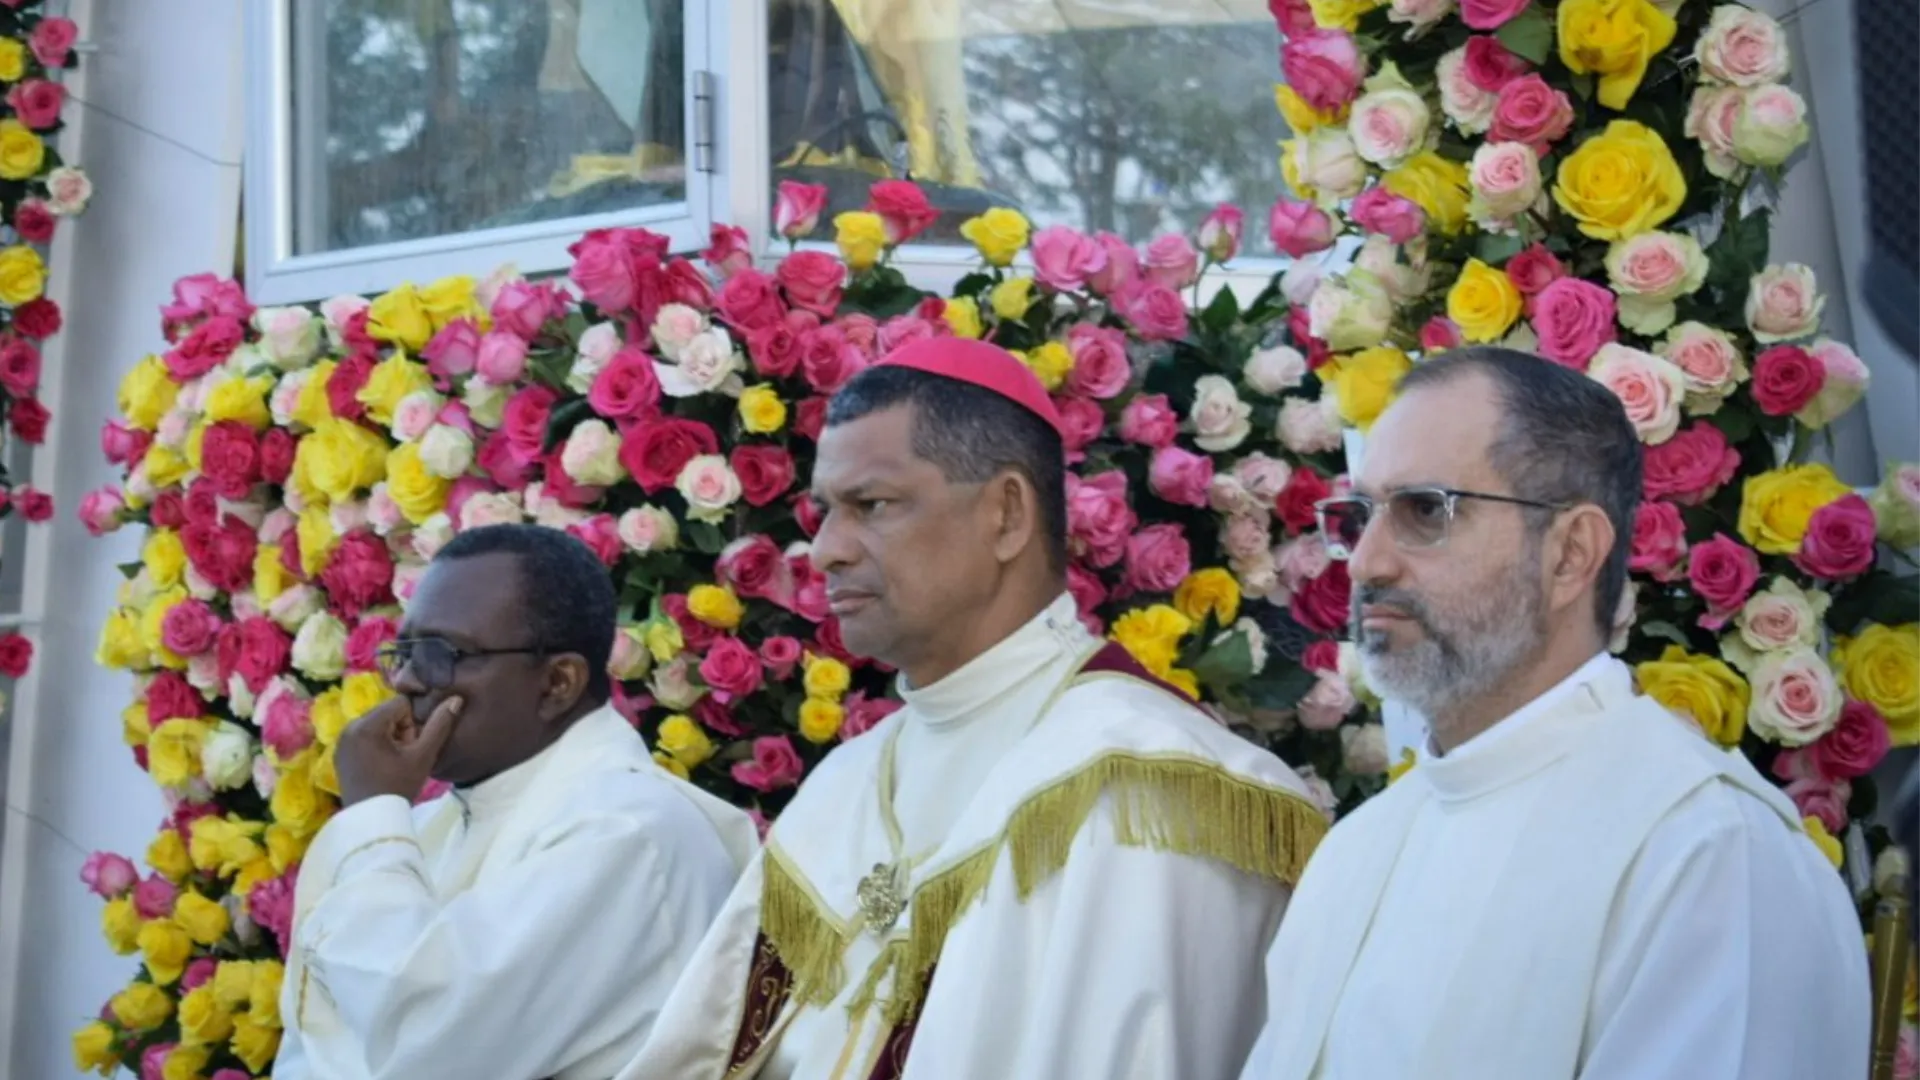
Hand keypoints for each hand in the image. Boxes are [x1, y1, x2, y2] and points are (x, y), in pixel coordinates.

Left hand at [335, 695, 462, 807]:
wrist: (372, 820)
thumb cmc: (398, 786)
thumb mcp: (423, 755)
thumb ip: (440, 725)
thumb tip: (455, 699)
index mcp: (367, 724)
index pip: (400, 703)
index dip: (414, 721)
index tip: (414, 745)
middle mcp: (349, 726)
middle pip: (386, 713)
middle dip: (401, 729)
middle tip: (405, 755)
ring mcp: (341, 740)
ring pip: (375, 724)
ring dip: (389, 737)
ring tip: (394, 761)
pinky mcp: (339, 753)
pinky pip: (363, 737)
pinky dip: (375, 745)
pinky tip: (381, 765)